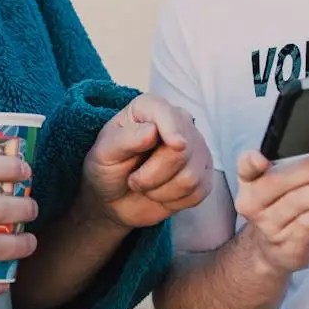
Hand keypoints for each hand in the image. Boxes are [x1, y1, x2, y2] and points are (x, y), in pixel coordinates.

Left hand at [81, 94, 214, 228]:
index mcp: (150, 108)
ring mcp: (196, 148)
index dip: (173, 128)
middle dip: (151, 175)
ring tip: (146, 185)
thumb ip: (125, 139)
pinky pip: (198, 192)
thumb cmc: (107, 168)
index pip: (168, 114)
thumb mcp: (104, 153)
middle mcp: (179, 122)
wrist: (114, 198)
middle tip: (133, 179)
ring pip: (190, 177)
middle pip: (181, 152)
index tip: (176, 145)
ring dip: (160, 191)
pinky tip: (161, 193)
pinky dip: (173, 200)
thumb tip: (152, 131)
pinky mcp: (204, 173)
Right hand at [233, 151, 308, 274]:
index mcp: (248, 184)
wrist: (272, 251)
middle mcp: (253, 204)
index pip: (245, 168)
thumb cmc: (279, 207)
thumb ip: (285, 163)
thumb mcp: (272, 184)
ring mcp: (270, 226)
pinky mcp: (289, 243)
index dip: (250, 162)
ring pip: (299, 201)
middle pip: (279, 182)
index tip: (260, 158)